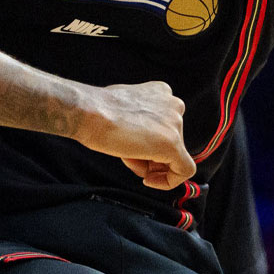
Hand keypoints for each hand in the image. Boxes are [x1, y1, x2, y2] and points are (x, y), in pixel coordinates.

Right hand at [75, 81, 194, 189]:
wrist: (89, 112)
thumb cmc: (97, 111)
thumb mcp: (125, 109)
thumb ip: (141, 122)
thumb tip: (143, 145)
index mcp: (162, 93)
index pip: (165, 126)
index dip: (149, 142)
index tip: (134, 148)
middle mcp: (174, 105)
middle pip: (170, 141)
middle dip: (150, 155)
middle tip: (129, 157)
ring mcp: (175, 124)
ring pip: (173, 156)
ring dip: (151, 164)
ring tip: (128, 159)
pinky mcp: (173, 144)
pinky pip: (184, 170)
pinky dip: (168, 181)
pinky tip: (148, 180)